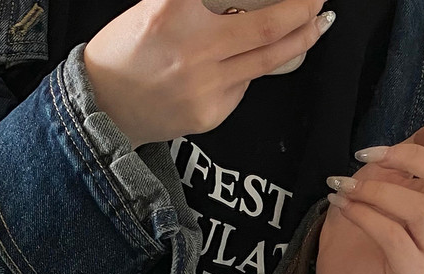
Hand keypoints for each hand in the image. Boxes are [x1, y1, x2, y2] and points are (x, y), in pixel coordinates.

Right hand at [83, 0, 334, 148]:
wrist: (104, 107)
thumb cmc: (128, 50)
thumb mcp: (154, 8)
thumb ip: (199, 2)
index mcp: (172, 11)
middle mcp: (193, 50)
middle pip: (266, 27)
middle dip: (302, 9)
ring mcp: (206, 86)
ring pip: (268, 60)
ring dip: (300, 38)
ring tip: (318, 22)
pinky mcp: (212, 113)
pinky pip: (245, 83)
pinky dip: (256, 66)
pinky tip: (251, 58)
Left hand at [315, 107, 423, 273]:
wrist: (337, 266)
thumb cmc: (362, 217)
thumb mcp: (384, 174)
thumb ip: (414, 151)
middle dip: (413, 157)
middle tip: (371, 155)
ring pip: (420, 209)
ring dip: (377, 190)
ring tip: (344, 185)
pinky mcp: (410, 271)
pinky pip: (393, 235)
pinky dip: (363, 213)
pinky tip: (341, 202)